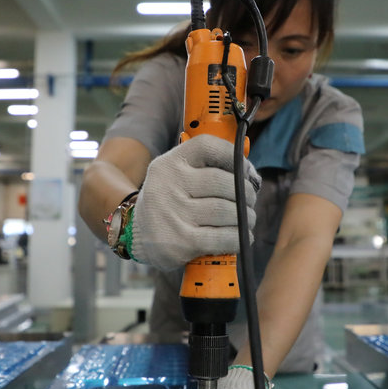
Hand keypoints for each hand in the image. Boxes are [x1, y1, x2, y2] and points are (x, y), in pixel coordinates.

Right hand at [130, 134, 258, 270]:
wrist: (136, 234)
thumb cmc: (169, 201)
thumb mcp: (175, 175)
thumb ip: (205, 167)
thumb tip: (250, 174)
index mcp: (169, 163)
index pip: (207, 146)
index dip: (233, 156)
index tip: (245, 170)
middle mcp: (169, 185)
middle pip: (223, 183)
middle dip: (245, 193)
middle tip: (249, 200)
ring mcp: (174, 214)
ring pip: (227, 211)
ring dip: (245, 217)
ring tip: (247, 219)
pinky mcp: (181, 242)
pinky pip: (223, 237)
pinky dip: (239, 237)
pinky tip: (241, 237)